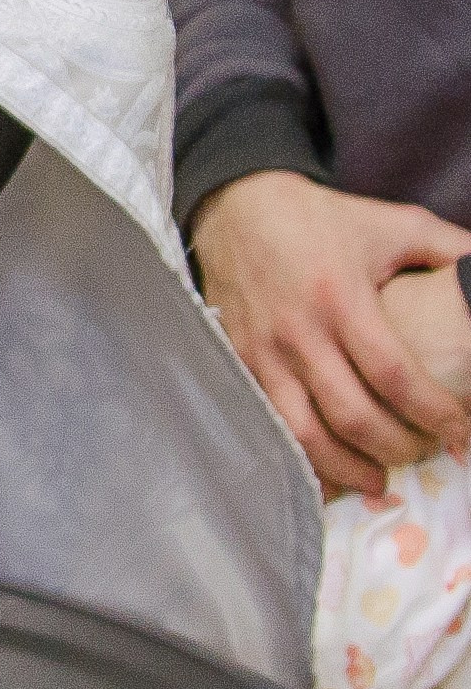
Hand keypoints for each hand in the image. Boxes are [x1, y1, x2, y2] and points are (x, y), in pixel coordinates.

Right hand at [190, 170, 470, 494]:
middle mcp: (300, 332)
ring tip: (378, 481)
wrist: (239, 208)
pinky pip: (271, 425)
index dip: (434, 413)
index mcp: (342, 297)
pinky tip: (329, 473)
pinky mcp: (239, 363)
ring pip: (306, 433)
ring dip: (348, 468)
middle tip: (423, 455)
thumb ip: (448, 249)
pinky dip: (302, 458)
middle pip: (353, 416)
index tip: (463, 434)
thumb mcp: (393, 224)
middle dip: (397, 448)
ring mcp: (264, 353)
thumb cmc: (323, 220)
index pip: (395, 375)